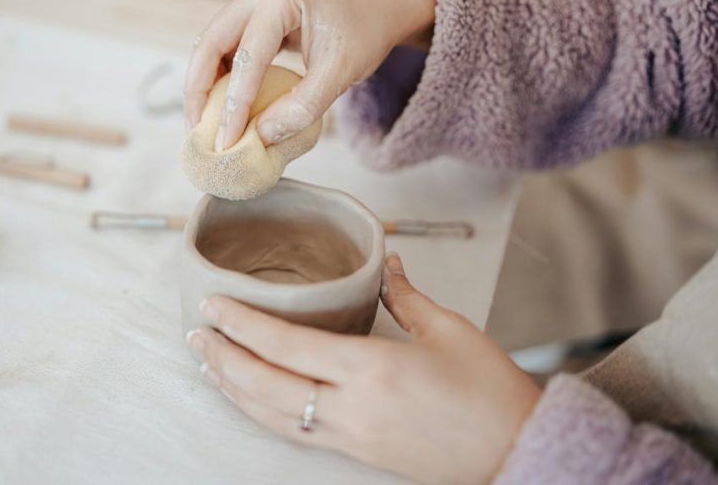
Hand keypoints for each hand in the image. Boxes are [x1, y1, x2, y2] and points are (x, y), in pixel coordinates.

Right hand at [184, 0, 434, 150]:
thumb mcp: (342, 74)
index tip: (225, 142)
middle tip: (196, 133)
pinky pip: (225, 45)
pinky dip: (218, 76)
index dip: (234, 103)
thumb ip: (302, 107)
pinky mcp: (252, 11)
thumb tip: (261, 136)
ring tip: (202, 124)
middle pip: (210, 42)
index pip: (247, 56)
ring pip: (211, 43)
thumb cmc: (366, 33)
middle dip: (198, 91)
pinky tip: (219, 105)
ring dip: (203, 84)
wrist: (380, 9)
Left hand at [186, 254, 541, 484]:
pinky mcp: (358, 452)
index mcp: (372, 369)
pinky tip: (251, 396)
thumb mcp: (451, 330)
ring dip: (235, 388)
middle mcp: (352, 407)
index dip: (243, 325)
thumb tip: (386, 265)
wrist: (520, 452)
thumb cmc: (492, 393)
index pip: (287, 345)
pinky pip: (297, 432)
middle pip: (266, 384)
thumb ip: (407, 297)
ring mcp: (352, 436)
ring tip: (209, 362)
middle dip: (224, 358)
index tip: (214, 305)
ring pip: (273, 415)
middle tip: (197, 331)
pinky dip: (263, 412)